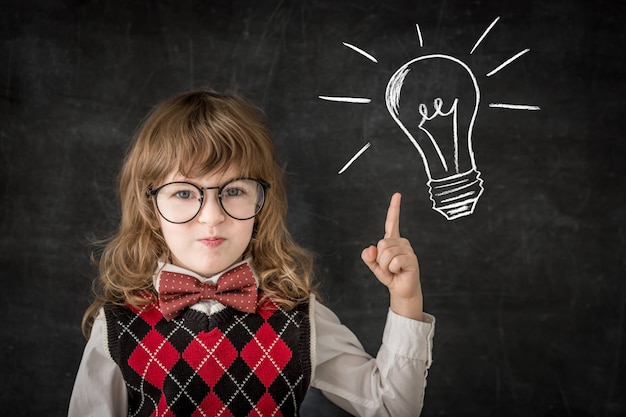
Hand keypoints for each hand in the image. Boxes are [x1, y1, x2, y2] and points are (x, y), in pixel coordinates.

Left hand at [361, 193, 423, 320]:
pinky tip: (400, 272)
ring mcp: (408, 250)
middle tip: (388, 267)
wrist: (401, 289)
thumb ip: (368, 257)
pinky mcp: (412, 259)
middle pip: (382, 244)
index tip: (397, 194)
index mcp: (392, 240)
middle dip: (380, 259)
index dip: (394, 208)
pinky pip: (394, 262)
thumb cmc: (390, 275)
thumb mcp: (374, 266)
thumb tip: (370, 249)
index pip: (392, 222)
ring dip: (386, 266)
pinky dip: (392, 270)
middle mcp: (401, 242)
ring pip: (387, 254)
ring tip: (393, 270)